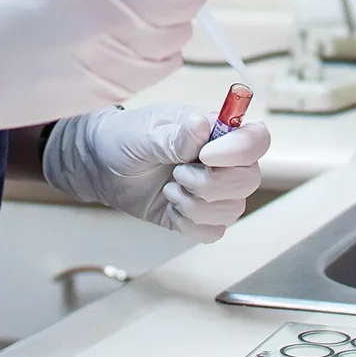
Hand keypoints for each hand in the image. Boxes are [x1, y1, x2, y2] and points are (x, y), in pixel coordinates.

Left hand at [44, 103, 269, 240]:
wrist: (100, 167)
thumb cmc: (123, 138)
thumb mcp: (143, 134)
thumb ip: (174, 137)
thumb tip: (201, 125)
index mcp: (215, 130)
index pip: (256, 139)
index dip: (240, 151)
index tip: (204, 156)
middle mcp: (222, 160)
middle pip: (249, 179)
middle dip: (210, 184)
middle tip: (177, 174)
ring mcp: (213, 190)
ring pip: (233, 209)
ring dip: (196, 205)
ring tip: (169, 189)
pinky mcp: (199, 216)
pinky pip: (214, 231)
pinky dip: (190, 224)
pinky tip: (171, 207)